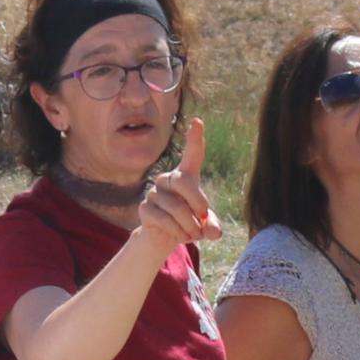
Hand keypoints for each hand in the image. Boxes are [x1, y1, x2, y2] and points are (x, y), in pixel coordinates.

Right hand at [137, 118, 219, 245]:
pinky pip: (165, 220)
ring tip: (193, 234)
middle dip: (198, 203)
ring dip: (190, 225)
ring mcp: (154, 192)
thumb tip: (214, 232)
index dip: (194, 138)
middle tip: (203, 219)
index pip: (191, 155)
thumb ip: (212, 226)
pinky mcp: (145, 207)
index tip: (197, 122)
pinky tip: (179, 236)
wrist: (164, 238)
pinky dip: (177, 232)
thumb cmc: (188, 224)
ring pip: (177, 208)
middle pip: (184, 183)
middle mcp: (168, 179)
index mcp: (185, 177)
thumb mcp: (205, 226)